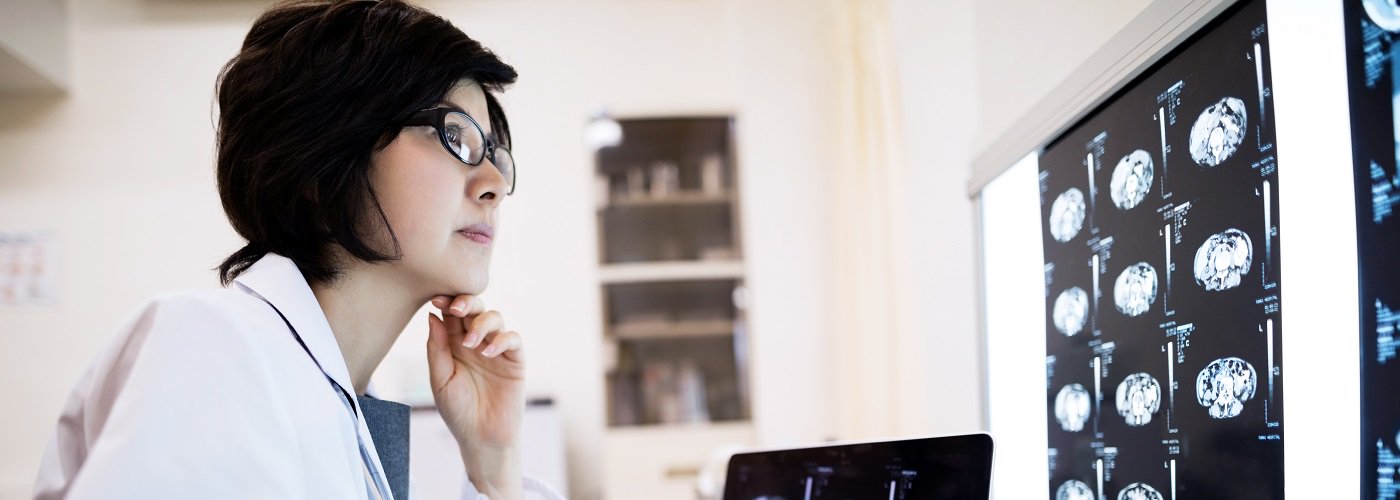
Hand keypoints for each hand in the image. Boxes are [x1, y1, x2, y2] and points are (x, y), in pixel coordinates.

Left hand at [425, 294, 524, 497]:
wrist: (481, 438)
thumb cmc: (457, 411)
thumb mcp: (440, 380)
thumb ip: (437, 349)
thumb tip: (432, 316)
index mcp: (454, 344)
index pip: (452, 314)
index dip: (446, 302)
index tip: (437, 300)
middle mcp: (475, 342)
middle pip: (474, 308)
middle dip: (466, 302)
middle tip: (456, 309)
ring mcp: (496, 350)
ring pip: (495, 317)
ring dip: (482, 322)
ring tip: (471, 343)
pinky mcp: (515, 361)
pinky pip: (512, 339)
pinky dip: (501, 340)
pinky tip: (488, 353)